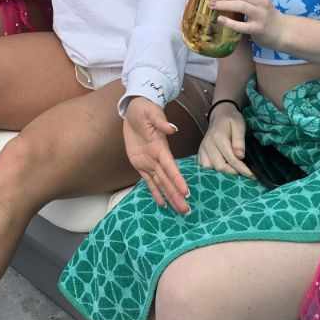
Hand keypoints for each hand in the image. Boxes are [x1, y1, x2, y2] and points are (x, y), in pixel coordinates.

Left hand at [124, 97, 189, 213]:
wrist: (134, 109)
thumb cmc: (144, 110)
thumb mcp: (151, 113)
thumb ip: (161, 122)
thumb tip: (173, 129)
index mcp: (161, 148)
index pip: (170, 167)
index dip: (177, 179)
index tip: (186, 191)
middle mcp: (157, 158)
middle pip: (168, 180)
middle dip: (176, 194)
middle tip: (186, 210)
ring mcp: (149, 162)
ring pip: (160, 183)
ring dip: (169, 196)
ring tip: (179, 211)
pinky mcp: (140, 164)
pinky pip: (148, 181)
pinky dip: (155, 192)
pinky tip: (162, 203)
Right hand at [196, 100, 254, 179]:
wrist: (220, 114)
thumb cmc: (231, 119)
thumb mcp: (239, 125)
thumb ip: (239, 141)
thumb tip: (240, 156)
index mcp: (218, 137)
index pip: (231, 159)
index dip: (242, 169)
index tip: (252, 175)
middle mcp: (208, 144)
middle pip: (220, 166)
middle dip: (233, 172)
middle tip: (244, 171)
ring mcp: (203, 148)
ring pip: (210, 168)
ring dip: (222, 171)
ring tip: (234, 169)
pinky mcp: (200, 152)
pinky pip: (204, 166)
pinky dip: (212, 169)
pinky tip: (223, 166)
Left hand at [207, 0, 279, 49]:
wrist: (278, 29)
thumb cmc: (261, 8)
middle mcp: (261, 0)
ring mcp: (260, 15)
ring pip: (241, 7)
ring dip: (223, 4)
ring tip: (210, 3)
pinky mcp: (257, 28)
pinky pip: (242, 26)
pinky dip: (230, 23)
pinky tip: (219, 19)